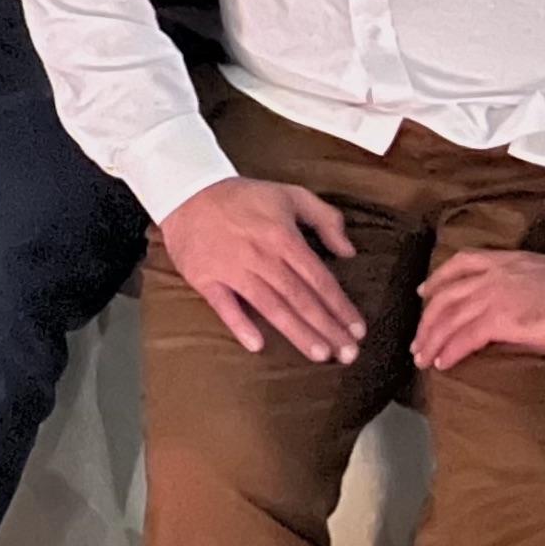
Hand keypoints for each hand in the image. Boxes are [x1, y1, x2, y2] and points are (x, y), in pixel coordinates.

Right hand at [160, 176, 367, 363]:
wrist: (187, 191)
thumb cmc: (243, 197)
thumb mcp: (291, 195)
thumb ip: (326, 219)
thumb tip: (348, 252)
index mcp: (283, 237)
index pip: (319, 278)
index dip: (340, 306)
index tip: (358, 330)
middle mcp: (261, 256)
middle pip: (300, 298)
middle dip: (327, 327)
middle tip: (348, 354)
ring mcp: (232, 269)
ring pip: (270, 306)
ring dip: (296, 332)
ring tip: (319, 354)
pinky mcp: (205, 278)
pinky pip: (224, 306)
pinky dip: (240, 324)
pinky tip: (257, 345)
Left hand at [414, 210, 544, 370]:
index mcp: (510, 259)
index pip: (462, 263)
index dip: (438, 279)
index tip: (424, 291)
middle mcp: (494, 276)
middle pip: (446, 296)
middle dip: (427, 320)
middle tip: (418, 340)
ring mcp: (494, 298)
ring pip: (448, 319)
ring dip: (431, 340)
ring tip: (423, 358)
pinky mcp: (500, 321)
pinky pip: (464, 338)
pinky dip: (449, 350)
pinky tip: (442, 362)